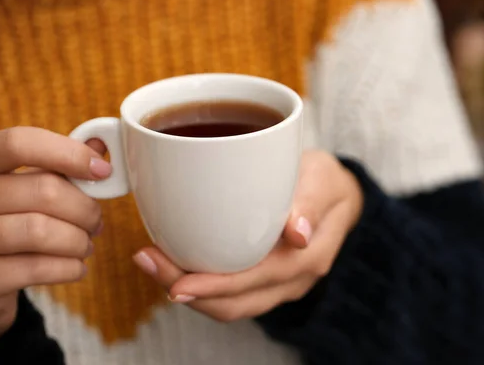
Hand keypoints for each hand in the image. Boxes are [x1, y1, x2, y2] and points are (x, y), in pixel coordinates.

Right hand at [0, 127, 110, 359]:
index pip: (19, 143)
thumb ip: (59, 162)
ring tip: (85, 245)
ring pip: (41, 231)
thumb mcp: (23, 183)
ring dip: (78, 240)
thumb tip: (100, 144)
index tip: (102, 170)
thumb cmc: (6, 217)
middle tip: (95, 221)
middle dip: (85, 208)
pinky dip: (68, 268)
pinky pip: (36, 268)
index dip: (68, 154)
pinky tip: (75, 267)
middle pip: (44, 191)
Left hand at [132, 150, 362, 321]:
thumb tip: (298, 236)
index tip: (176, 283)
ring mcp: (277, 284)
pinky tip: (174, 261)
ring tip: (150, 262)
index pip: (256, 281)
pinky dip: (200, 284)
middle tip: (146, 261)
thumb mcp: (323, 179)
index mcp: (309, 258)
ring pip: (229, 304)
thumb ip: (311, 203)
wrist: (337, 196)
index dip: (215, 287)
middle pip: (235, 302)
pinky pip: (230, 293)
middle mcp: (292, 280)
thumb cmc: (325, 182)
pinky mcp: (263, 278)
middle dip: (188, 290)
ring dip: (188, 291)